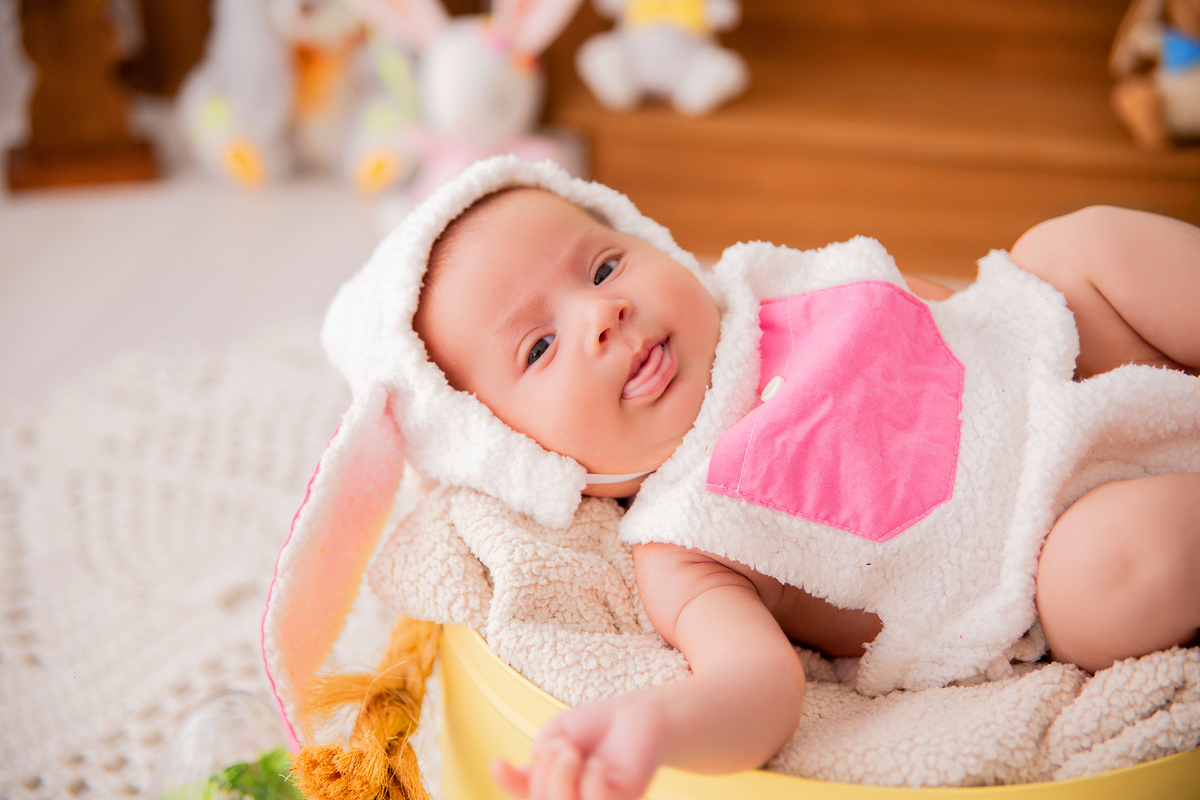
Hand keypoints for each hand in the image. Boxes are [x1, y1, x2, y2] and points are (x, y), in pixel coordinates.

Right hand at [491, 692, 670, 799]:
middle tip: (561, 745)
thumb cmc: (597, 724)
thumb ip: (540, 756)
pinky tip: (597, 765)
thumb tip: (528, 775)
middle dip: (542, 772)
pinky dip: (589, 784)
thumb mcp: (558, 733)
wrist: (637, 713)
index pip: (525, 794)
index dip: (508, 784)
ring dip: (559, 780)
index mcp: (551, 786)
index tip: (497, 763)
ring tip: (572, 752)